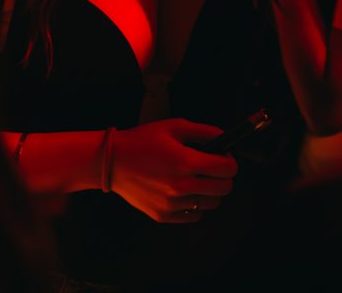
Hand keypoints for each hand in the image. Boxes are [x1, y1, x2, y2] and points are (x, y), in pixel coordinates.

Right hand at [109, 119, 238, 223]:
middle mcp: (181, 186)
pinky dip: (194, 205)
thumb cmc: (142, 141)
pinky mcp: (163, 215)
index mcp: (186, 162)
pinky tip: (184, 192)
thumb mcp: (174, 127)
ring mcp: (172, 203)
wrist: (112, 162)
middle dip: (224, 177)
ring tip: (196, 180)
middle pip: (224, 189)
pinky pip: (194, 215)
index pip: (227, 169)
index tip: (224, 158)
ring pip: (211, 204)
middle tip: (213, 169)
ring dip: (210, 192)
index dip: (230, 161)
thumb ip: (204, 131)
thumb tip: (224, 137)